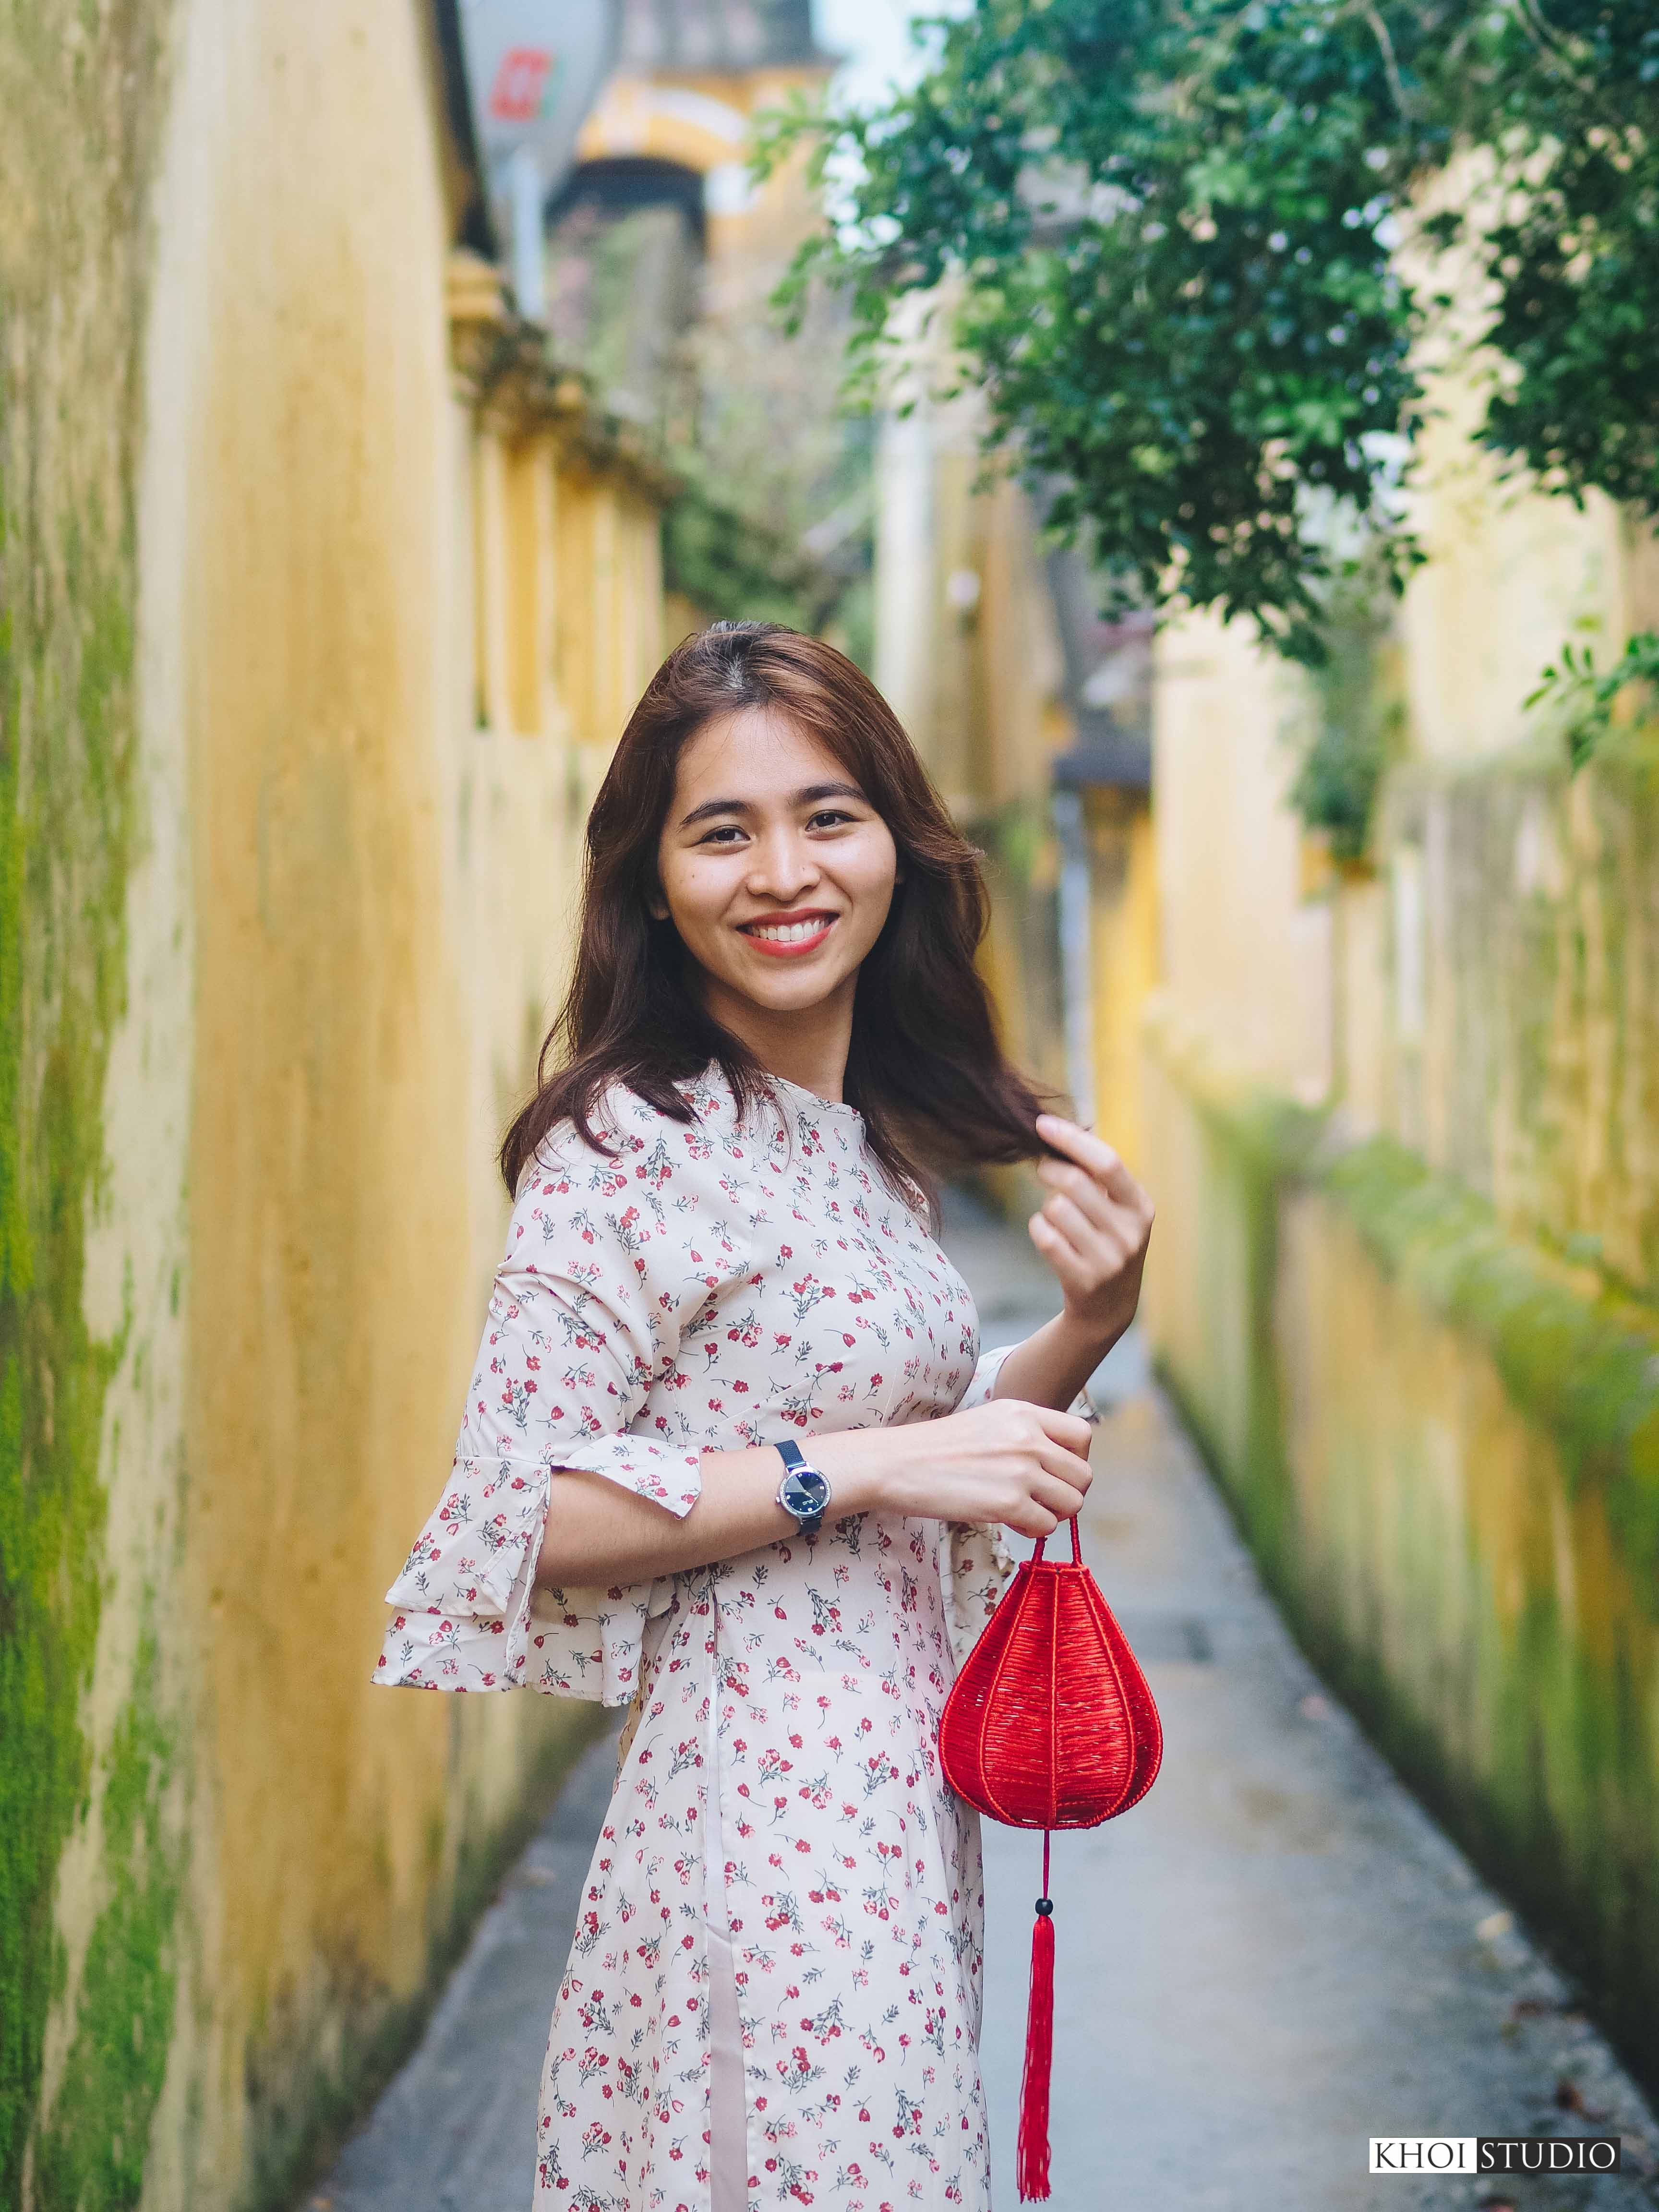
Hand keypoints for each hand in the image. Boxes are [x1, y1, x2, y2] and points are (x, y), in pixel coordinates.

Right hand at [812, 1399, 1093, 1539]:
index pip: (1083, 1434)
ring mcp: (1021, 1470)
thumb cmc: (935, 1448)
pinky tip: (1010, 1522)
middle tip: (1042, 1501)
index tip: (1058, 1473)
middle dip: (1067, 1493)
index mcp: (1023, 1412)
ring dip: (1053, 1514)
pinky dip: (1033, 1530)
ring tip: (1025, 1512)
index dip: (1077, 1459)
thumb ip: (1024, 1435)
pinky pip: (1046, 1526)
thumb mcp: (987, 1422)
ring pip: (1072, 1503)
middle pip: (1083, 1474)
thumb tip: (1056, 1466)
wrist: (896, 1464)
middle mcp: (1028, 1437)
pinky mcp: (1008, 1503)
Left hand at [1029, 1114, 1154, 1358]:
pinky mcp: (1084, 1279)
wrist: (1109, 1307)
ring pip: (1056, 1209)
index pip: (1107, 1162)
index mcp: (1141, 1207)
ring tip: (1057, 1215)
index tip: (1042, 1124)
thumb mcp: (1118, 1210)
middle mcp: (1130, 1233)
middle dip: (1050, 1169)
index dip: (1072, 1140)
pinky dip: (1038, 1228)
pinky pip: (1045, 1237)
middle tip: (1043, 1168)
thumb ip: (1098, 1175)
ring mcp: (1109, 1259)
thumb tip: (1060, 1131)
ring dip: (1046, 1206)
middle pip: (1075, 1183)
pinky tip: (1049, 1234)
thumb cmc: (1107, 1241)